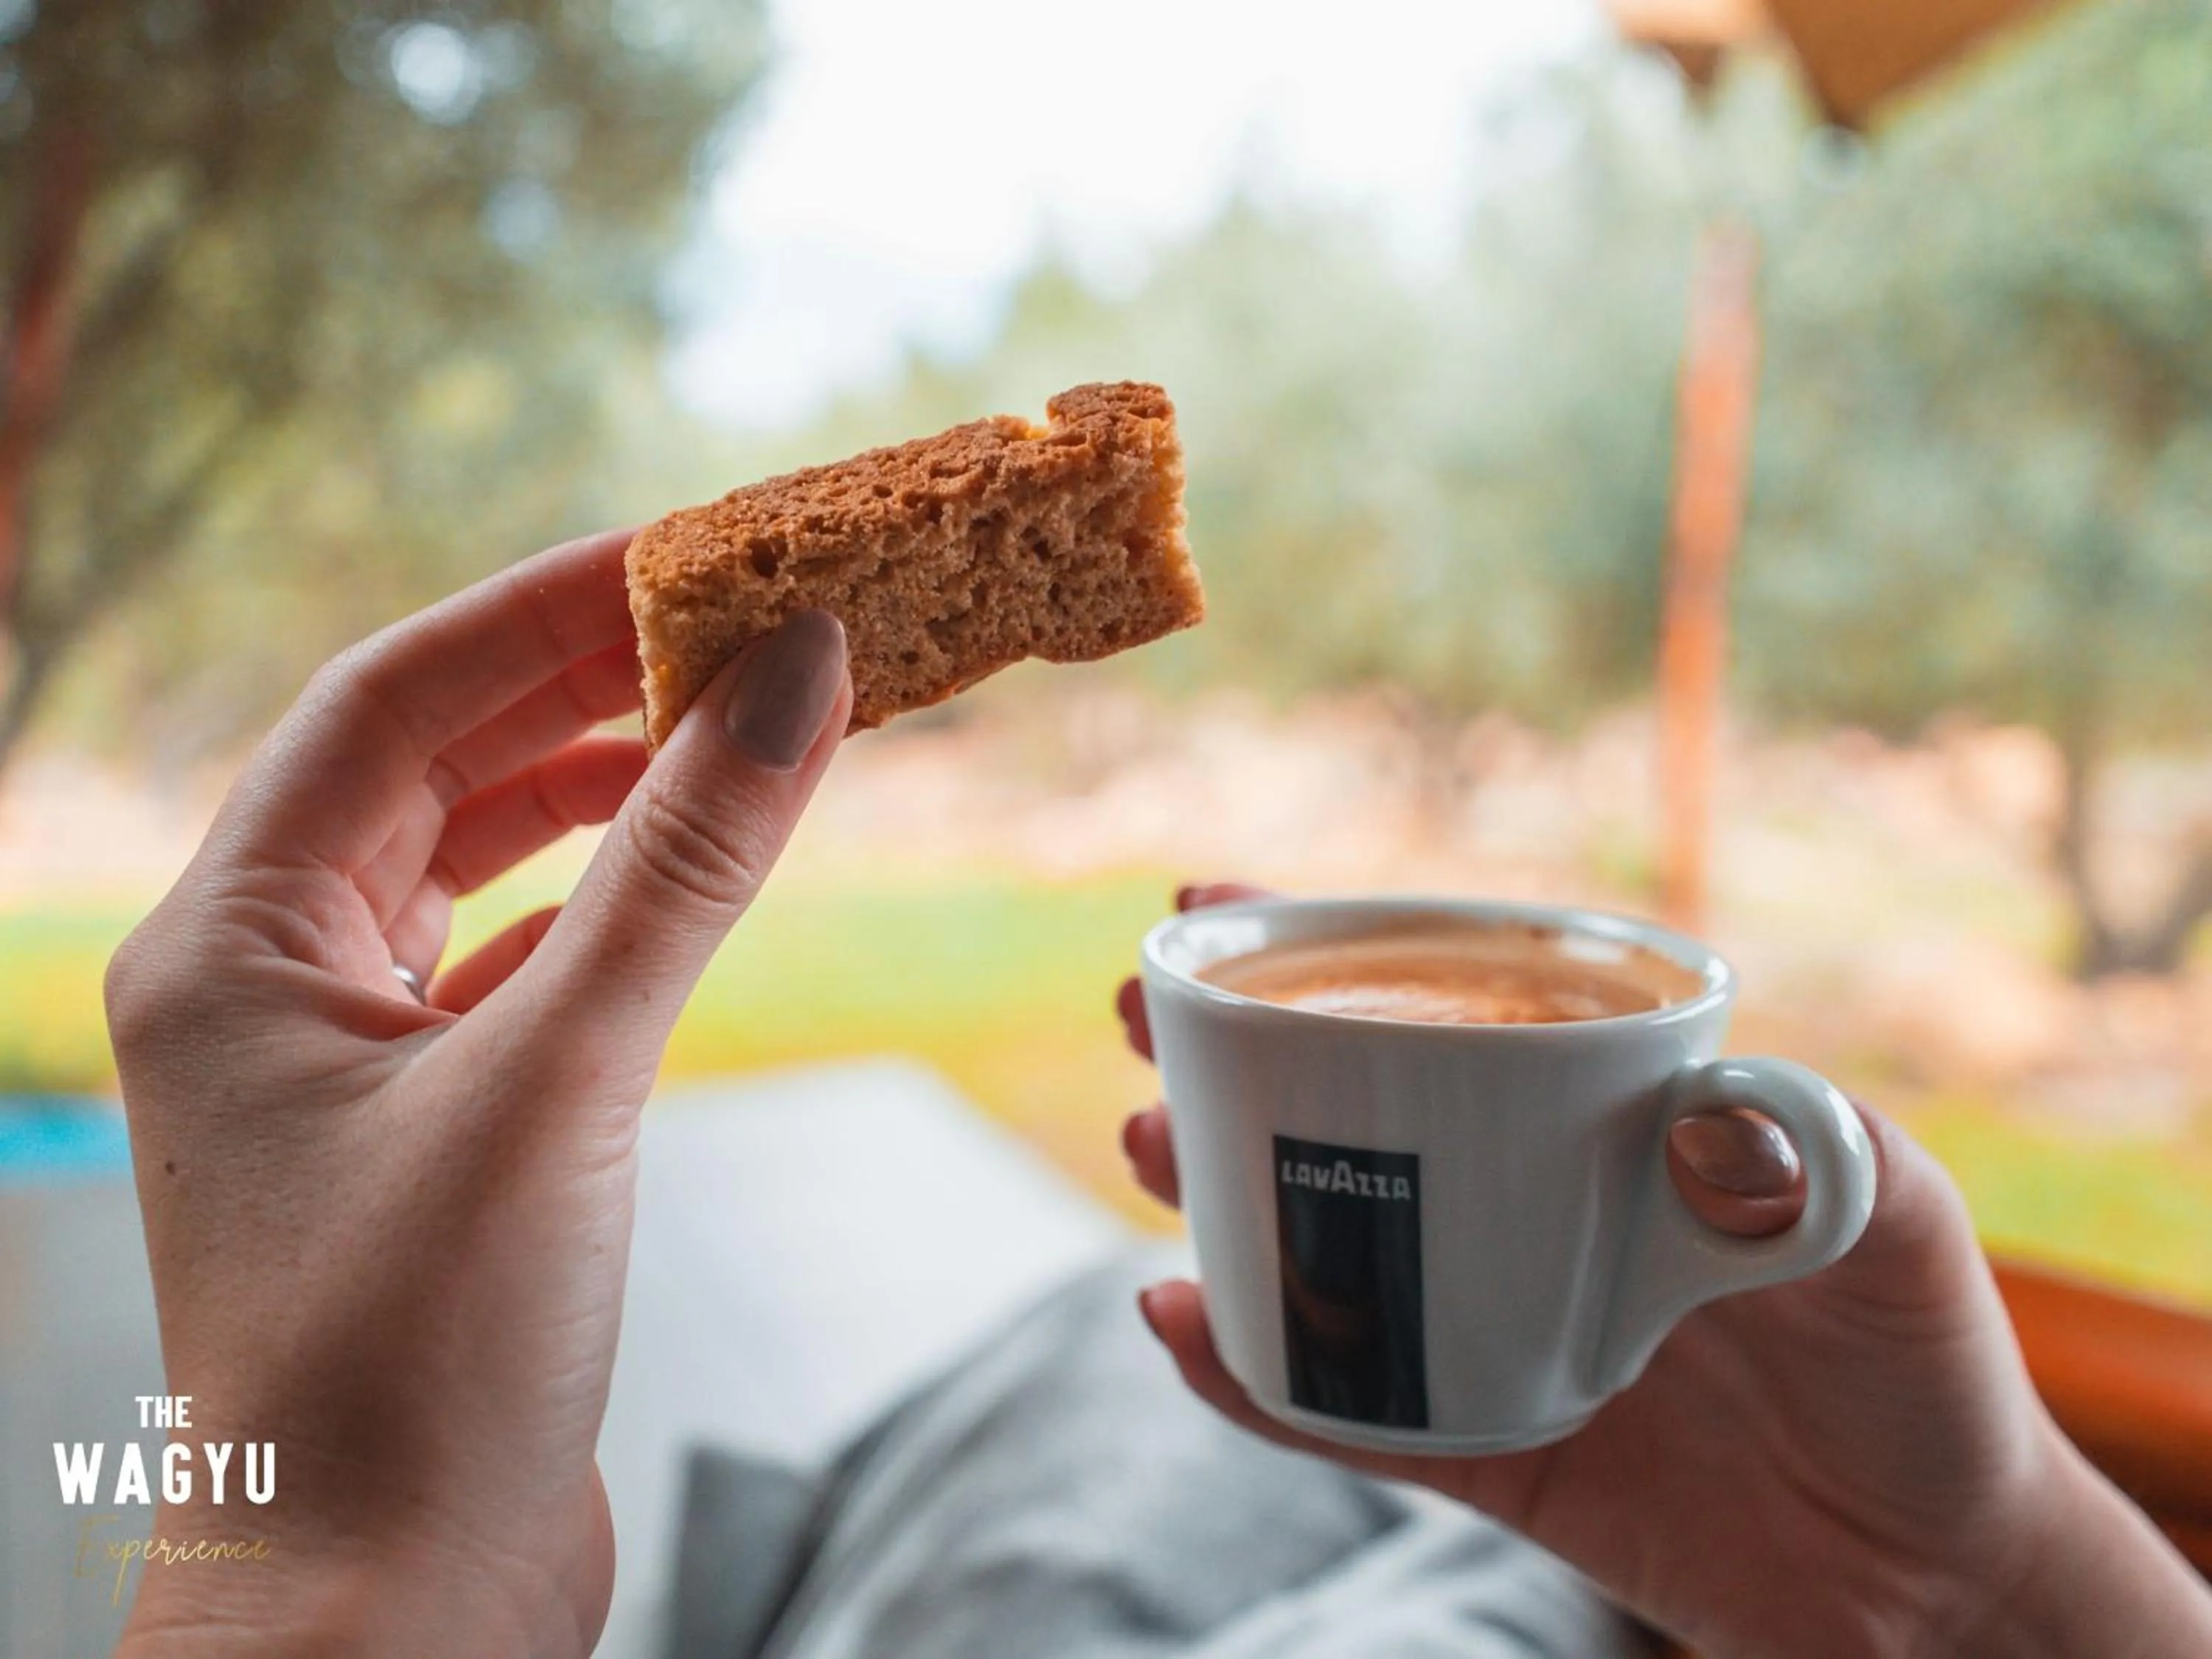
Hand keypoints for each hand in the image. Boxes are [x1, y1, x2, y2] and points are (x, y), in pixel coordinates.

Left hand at [106, 531, 851, 1657]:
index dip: (540, 612)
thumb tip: (795, 674)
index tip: (685, 553)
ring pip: (476, 868)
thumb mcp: (562, 1079)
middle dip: (584, 690)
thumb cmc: (419, 1365)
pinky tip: (686, 876)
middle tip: (738, 623)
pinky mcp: (429, 1135)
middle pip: (430, 771)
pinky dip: (606, 906)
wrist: (388, 1616)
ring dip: (602, 792)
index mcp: (228, 947)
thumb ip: (683, 866)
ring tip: (734, 727)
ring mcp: (344, 1066)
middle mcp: (266, 988)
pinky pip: (516, 966)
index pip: (387, 704)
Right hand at [1116, 884, 2211, 1658]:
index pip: (1455, 1006)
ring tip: (1145, 1150)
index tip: (1218, 903)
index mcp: (1605, 1126)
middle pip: (1351, 1111)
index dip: (1331, 952)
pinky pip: (1346, 1406)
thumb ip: (1825, 1157)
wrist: (1935, 1581)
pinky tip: (1184, 1321)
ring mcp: (1491, 1323)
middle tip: (1136, 1020)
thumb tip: (1706, 1119)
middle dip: (1229, 1056)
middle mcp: (1528, 1207)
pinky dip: (1256, 1372)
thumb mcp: (1900, 1234)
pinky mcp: (1482, 1446)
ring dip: (1213, 1191)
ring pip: (1321, 1243)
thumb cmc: (1928, 1372)